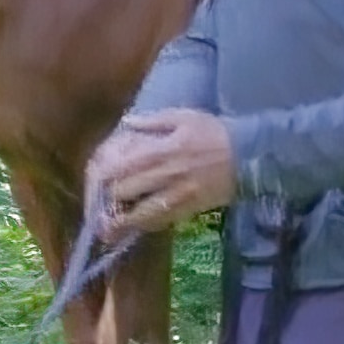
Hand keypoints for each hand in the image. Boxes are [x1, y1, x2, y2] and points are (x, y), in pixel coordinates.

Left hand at [87, 109, 237, 236]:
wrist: (250, 156)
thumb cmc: (215, 132)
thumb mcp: (184, 116)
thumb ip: (152, 121)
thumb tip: (126, 123)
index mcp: (160, 150)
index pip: (118, 168)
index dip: (100, 179)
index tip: (93, 182)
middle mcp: (164, 174)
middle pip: (122, 193)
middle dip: (105, 201)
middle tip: (96, 206)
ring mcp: (176, 195)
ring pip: (139, 214)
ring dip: (120, 222)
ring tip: (108, 226)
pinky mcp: (188, 209)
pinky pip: (160, 222)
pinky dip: (143, 225)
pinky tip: (134, 226)